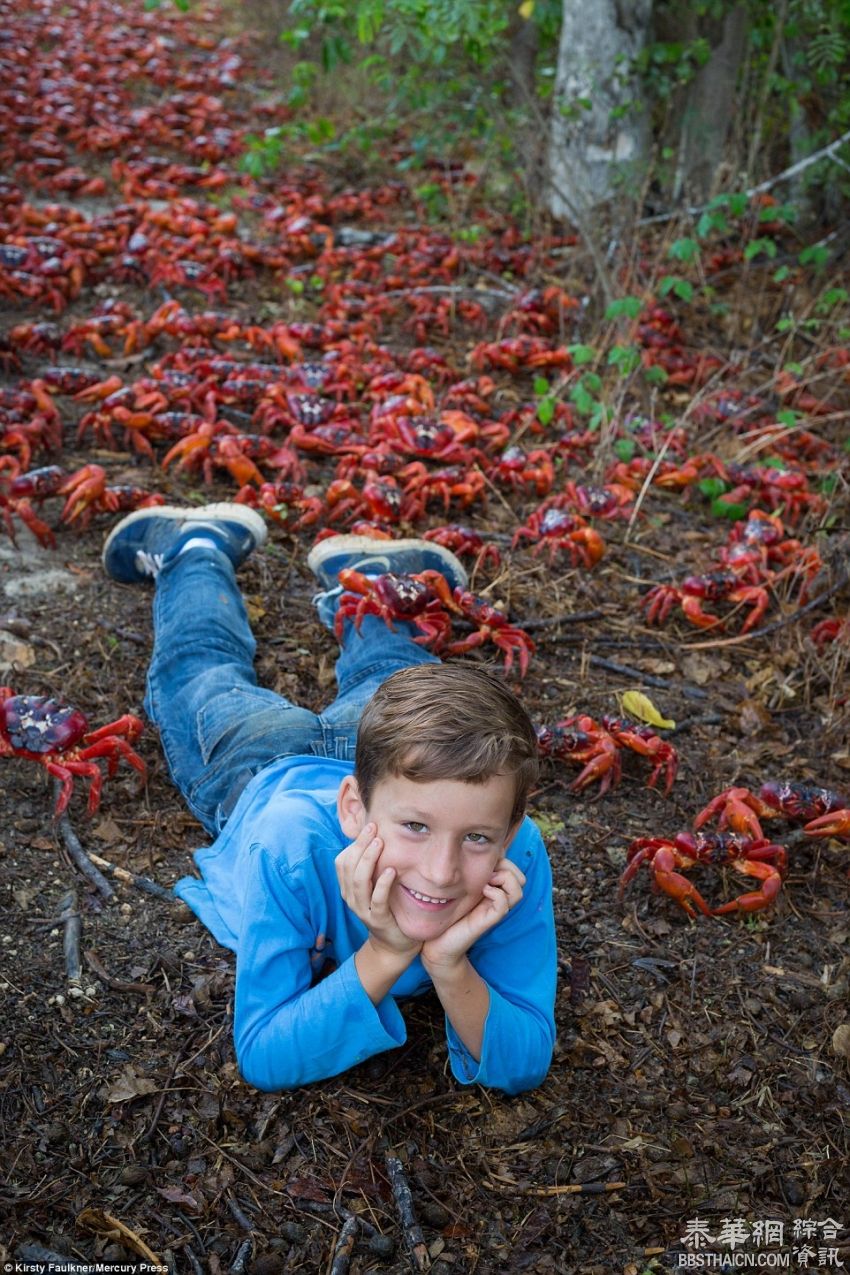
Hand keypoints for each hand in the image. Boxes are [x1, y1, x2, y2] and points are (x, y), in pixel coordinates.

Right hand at [335, 822, 421, 959]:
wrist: (394, 945)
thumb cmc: (388, 908)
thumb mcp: (376, 885)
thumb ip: (373, 866)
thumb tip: (377, 835)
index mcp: (349, 888)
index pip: (343, 861)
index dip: (354, 843)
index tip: (369, 826)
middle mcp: (352, 898)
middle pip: (349, 867)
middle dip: (360, 846)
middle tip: (374, 828)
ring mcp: (363, 910)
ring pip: (358, 882)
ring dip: (368, 860)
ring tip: (380, 843)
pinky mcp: (378, 920)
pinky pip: (377, 900)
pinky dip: (382, 884)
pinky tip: (390, 870)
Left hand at [421, 858, 525, 973]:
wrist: (436, 943)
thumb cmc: (444, 912)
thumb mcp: (455, 886)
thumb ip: (466, 872)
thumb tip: (470, 851)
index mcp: (492, 888)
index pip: (513, 868)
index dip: (504, 858)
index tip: (484, 858)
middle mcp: (497, 898)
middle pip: (520, 878)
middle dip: (507, 866)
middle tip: (487, 869)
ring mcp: (494, 910)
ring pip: (518, 890)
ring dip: (504, 878)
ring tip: (486, 880)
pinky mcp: (488, 920)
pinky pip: (504, 903)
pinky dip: (497, 893)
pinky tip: (482, 890)